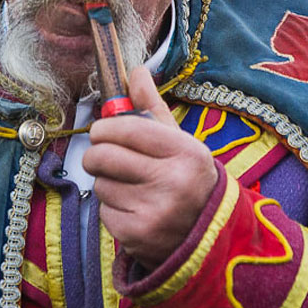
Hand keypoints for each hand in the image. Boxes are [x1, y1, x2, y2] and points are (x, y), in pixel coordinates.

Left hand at [85, 66, 218, 269]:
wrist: (210, 237)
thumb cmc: (188, 180)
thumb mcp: (179, 142)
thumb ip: (153, 108)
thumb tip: (136, 71)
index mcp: (185, 153)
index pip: (124, 128)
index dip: (104, 128)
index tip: (103, 132)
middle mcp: (172, 182)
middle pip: (102, 156)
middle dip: (97, 155)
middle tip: (107, 159)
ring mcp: (154, 212)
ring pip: (100, 185)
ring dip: (108, 184)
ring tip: (132, 189)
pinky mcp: (138, 236)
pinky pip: (104, 212)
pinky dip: (113, 211)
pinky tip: (135, 211)